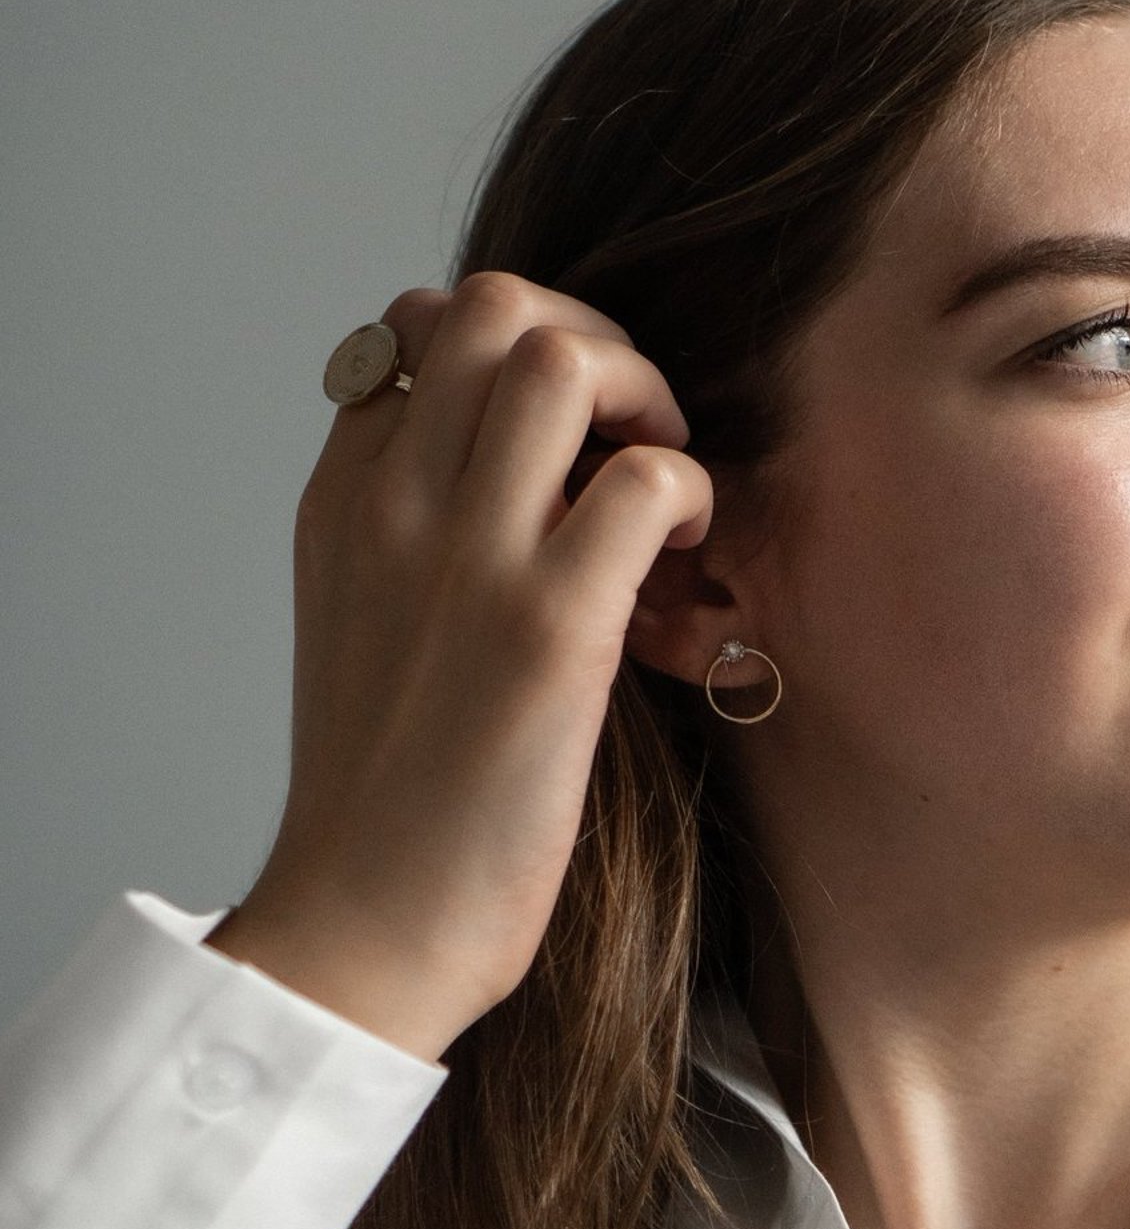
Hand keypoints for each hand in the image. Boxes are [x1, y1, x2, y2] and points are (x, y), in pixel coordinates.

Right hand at [207, 273, 712, 1060]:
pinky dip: (687, 493)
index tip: (562, 438)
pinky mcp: (550, 629)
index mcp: (343, 501)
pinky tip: (680, 561)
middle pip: (490, 301)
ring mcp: (468, 558)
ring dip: (644, 391)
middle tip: (630, 430)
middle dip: (591, 333)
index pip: (413, 328)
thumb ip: (412, 528)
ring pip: (561, 355)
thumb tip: (513, 469)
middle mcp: (393, 505)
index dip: (509, 355)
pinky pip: (647, 479)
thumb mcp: (364, 623)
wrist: (362, 927)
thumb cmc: (387, 794)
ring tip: (658, 479)